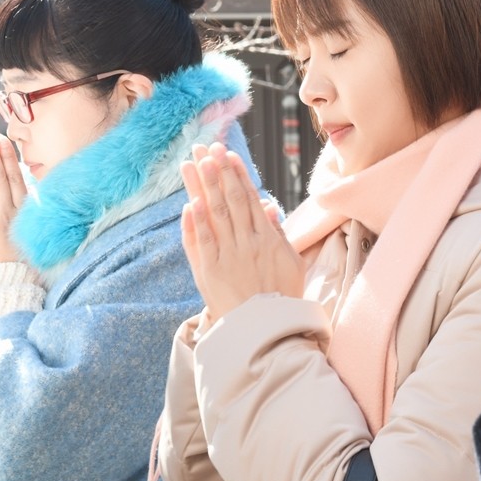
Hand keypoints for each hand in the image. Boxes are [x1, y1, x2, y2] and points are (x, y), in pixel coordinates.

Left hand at [180, 143, 303, 320]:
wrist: (268, 332)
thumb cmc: (282, 297)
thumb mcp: (291, 262)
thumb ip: (278, 233)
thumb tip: (268, 206)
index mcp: (267, 238)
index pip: (249, 199)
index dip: (237, 175)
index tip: (228, 155)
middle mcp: (246, 243)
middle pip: (229, 200)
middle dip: (217, 171)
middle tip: (206, 148)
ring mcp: (227, 257)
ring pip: (213, 215)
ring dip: (203, 187)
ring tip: (194, 163)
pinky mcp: (210, 273)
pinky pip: (202, 243)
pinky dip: (195, 222)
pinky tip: (189, 202)